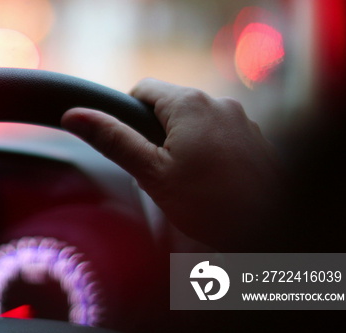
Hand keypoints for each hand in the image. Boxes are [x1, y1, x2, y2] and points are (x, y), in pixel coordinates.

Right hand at [61, 78, 281, 247]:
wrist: (272, 229)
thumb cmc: (210, 204)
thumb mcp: (151, 173)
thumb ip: (113, 140)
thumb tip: (73, 114)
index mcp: (189, 103)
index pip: (142, 89)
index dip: (126, 115)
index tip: (130, 148)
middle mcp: (219, 103)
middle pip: (169, 107)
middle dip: (156, 137)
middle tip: (158, 176)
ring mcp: (242, 120)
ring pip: (194, 125)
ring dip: (182, 147)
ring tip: (187, 186)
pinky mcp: (255, 140)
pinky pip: (219, 138)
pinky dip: (208, 155)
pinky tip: (212, 187)